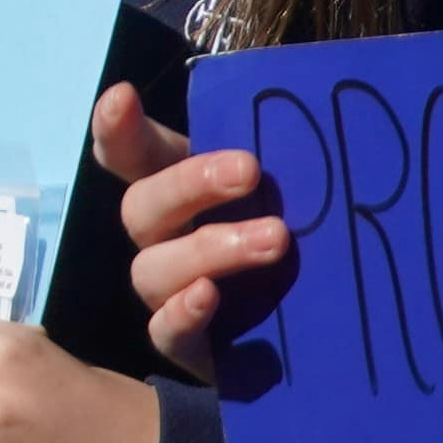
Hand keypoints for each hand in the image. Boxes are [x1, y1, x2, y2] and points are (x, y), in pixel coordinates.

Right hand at [103, 81, 285, 382]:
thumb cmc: (308, 242)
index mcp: (179, 192)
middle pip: (140, 206)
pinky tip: (209, 296)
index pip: (129, 153)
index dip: (117, 128)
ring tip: (276, 239)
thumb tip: (315, 105)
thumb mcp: (297, 195)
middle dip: (189, 183)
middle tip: (250, 169)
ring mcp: (170, 292)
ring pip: (152, 268)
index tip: (124, 96)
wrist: (325, 336)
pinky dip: (181, 312)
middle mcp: (163, 238)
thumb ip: (290, 161)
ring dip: (207, 248)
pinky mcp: (189, 346)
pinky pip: (165, 332)